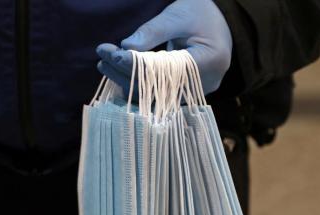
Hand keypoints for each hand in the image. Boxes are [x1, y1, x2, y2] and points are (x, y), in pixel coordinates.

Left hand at [96, 0, 232, 94]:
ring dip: (127, 80)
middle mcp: (205, 83)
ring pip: (154, 95)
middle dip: (125, 73)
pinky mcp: (185, 93)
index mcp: (209, 61)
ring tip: (105, 64)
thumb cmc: (199, 13)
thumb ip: (152, 31)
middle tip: (102, 57)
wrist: (217, 20)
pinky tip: (117, 73)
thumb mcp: (176, 15)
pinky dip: (137, 84)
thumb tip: (125, 48)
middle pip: (157, 87)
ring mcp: (195, 92)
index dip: (134, 65)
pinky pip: (157, 95)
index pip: (164, 70)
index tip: (112, 54)